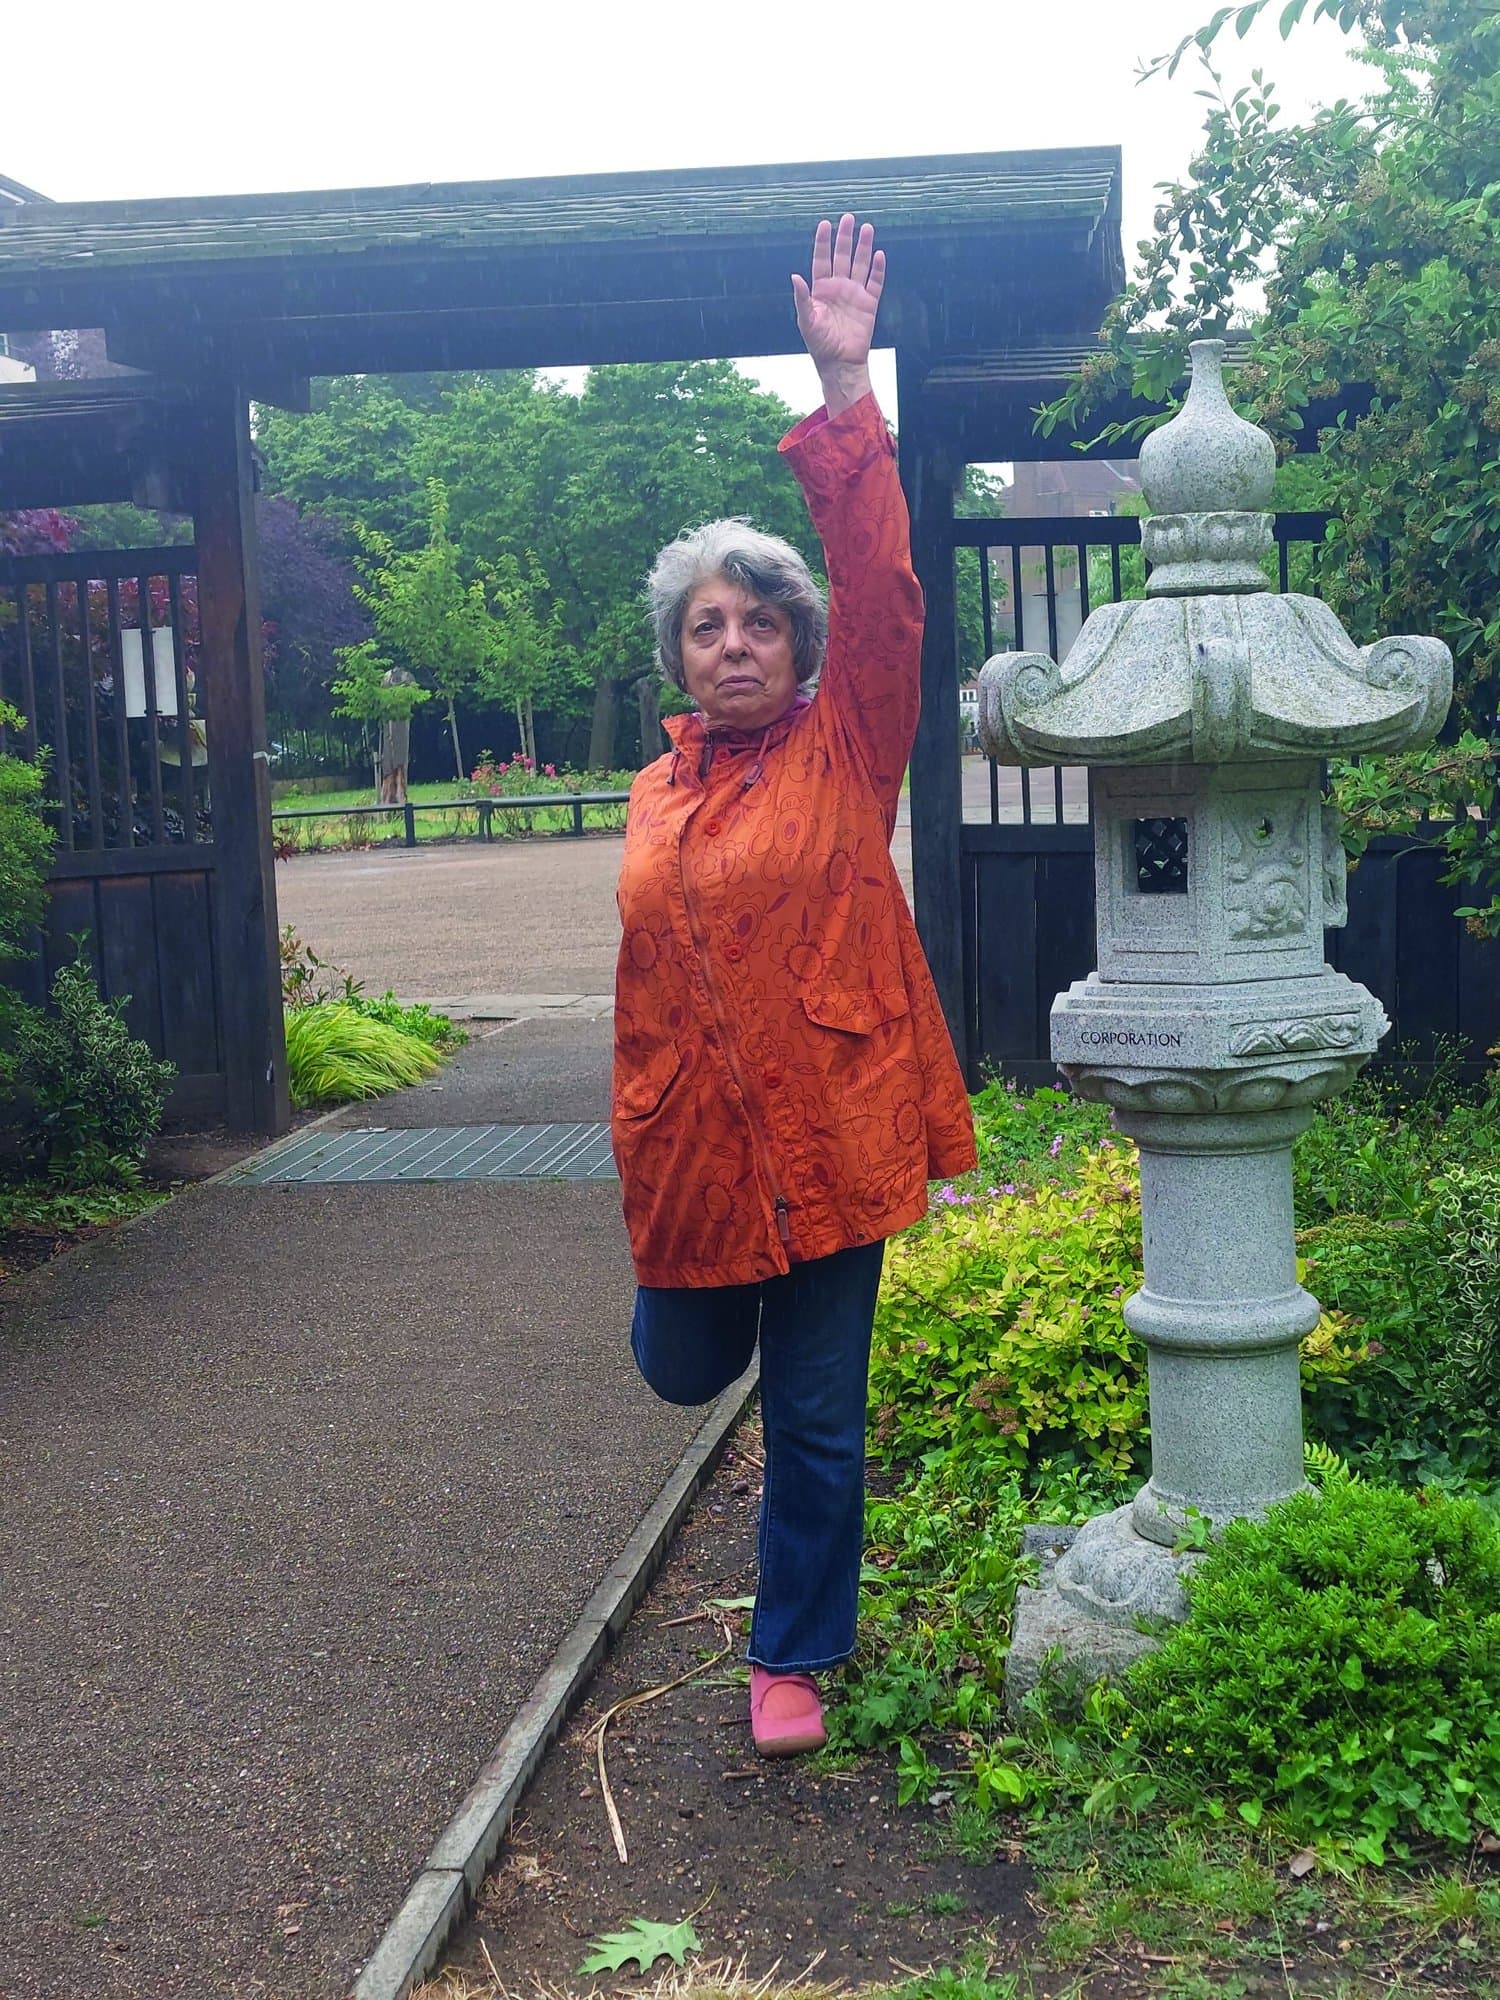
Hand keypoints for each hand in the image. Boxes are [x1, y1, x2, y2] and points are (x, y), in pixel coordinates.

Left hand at [791, 214, 883, 416]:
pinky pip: (875, 282)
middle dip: (845, 237)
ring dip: (863, 247)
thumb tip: (794, 276)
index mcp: (821, 289)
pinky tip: (879, 254)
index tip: (825, 224)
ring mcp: (854, 294)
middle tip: (848, 218)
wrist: (840, 363)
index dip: (823, 242)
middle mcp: (838, 288)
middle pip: (842, 256)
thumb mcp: (806, 321)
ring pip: (860, 264)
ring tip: (867, 228)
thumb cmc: (820, 345)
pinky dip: (878, 269)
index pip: (821, 259)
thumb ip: (801, 298)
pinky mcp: (869, 304)